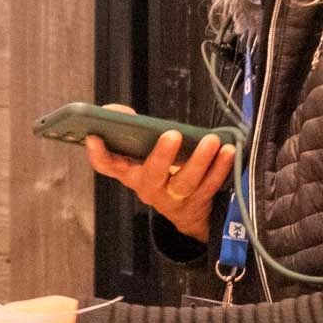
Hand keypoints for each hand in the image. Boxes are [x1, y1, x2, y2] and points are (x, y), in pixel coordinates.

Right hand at [85, 105, 233, 241]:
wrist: (185, 212)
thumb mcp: (142, 153)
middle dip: (162, 155)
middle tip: (172, 134)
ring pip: (186, 182)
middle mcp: (148, 188)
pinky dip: (220, 168)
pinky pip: (210, 185)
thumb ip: (130, 128)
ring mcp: (174, 199)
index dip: (99, 154)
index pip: (107, 166)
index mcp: (130, 173)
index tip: (94, 137)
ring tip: (211, 141)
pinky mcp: (197, 202)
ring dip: (200, 161)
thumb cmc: (160, 170)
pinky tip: (228, 151)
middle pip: (152, 175)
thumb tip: (114, 110)